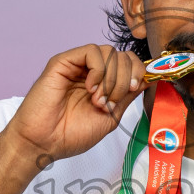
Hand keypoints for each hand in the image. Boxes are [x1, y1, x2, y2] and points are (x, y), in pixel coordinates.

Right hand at [4, 45, 146, 166]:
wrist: (44, 143)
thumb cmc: (71, 134)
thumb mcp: (110, 116)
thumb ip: (127, 96)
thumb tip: (150, 77)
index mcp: (104, 84)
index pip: (129, 63)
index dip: (138, 72)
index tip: (134, 89)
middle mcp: (91, 72)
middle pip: (123, 57)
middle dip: (124, 80)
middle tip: (110, 103)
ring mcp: (77, 66)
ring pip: (110, 52)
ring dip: (111, 78)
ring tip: (98, 100)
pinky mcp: (63, 62)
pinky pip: (91, 51)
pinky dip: (98, 69)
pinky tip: (91, 88)